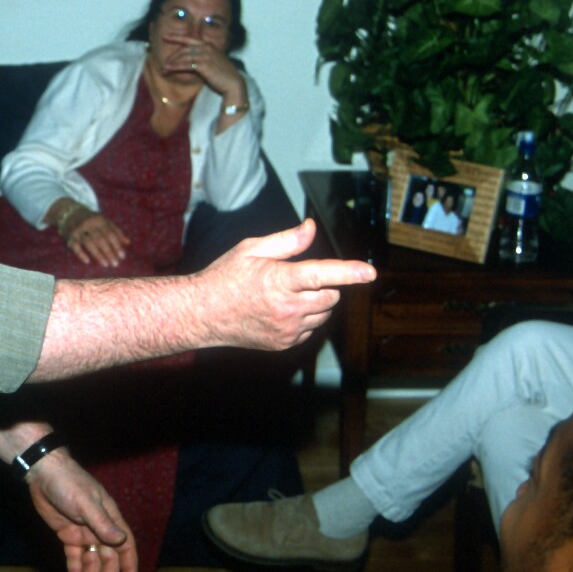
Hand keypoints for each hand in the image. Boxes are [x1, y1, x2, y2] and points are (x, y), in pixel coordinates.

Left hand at [25, 452, 139, 571]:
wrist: (44, 474)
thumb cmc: (69, 484)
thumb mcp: (86, 503)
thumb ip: (102, 523)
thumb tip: (121, 541)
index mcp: (109, 519)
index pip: (125, 547)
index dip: (129, 567)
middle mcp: (99, 528)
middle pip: (107, 559)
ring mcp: (83, 532)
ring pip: (90, 561)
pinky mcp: (67, 534)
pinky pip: (73, 557)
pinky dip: (75, 571)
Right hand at [64, 210, 130, 267]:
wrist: (69, 212)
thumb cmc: (91, 219)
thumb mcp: (104, 221)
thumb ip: (116, 231)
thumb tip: (128, 242)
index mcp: (99, 220)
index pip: (110, 233)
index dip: (117, 245)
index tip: (122, 256)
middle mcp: (89, 224)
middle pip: (100, 239)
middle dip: (109, 252)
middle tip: (115, 264)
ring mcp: (78, 230)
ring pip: (89, 243)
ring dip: (98, 254)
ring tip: (106, 264)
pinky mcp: (69, 236)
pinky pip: (75, 246)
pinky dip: (81, 254)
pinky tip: (87, 261)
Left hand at [160, 34, 245, 101]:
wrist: (233, 84)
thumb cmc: (223, 75)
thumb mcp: (212, 62)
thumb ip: (202, 59)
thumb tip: (190, 63)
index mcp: (208, 45)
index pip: (189, 40)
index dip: (176, 37)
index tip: (165, 37)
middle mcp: (206, 48)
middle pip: (184, 49)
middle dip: (172, 56)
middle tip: (164, 63)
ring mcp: (205, 55)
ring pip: (183, 57)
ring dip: (171, 63)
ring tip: (164, 69)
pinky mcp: (203, 65)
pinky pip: (185, 65)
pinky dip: (175, 67)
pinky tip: (169, 70)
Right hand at [194, 219, 375, 350]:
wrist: (202, 314)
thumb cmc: (225, 276)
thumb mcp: (252, 249)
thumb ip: (287, 241)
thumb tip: (311, 228)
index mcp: (278, 280)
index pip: (322, 274)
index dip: (348, 272)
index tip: (369, 272)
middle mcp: (286, 308)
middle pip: (329, 296)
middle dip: (324, 284)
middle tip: (297, 277)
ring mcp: (286, 329)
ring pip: (323, 314)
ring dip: (317, 301)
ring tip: (286, 293)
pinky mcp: (284, 343)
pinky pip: (310, 329)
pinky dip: (305, 318)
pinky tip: (281, 310)